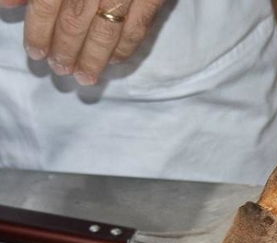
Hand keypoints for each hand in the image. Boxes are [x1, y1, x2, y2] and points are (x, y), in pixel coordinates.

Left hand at [16, 0, 165, 84]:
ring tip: (85, 77)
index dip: (39, 31)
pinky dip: (127, 48)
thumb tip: (8, 5)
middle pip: (76, 20)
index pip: (48, 4)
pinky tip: (115, 61)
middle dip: (66, 49)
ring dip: (94, 57)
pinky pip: (139, 28)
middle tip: (61, 70)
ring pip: (107, 30)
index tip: (37, 52)